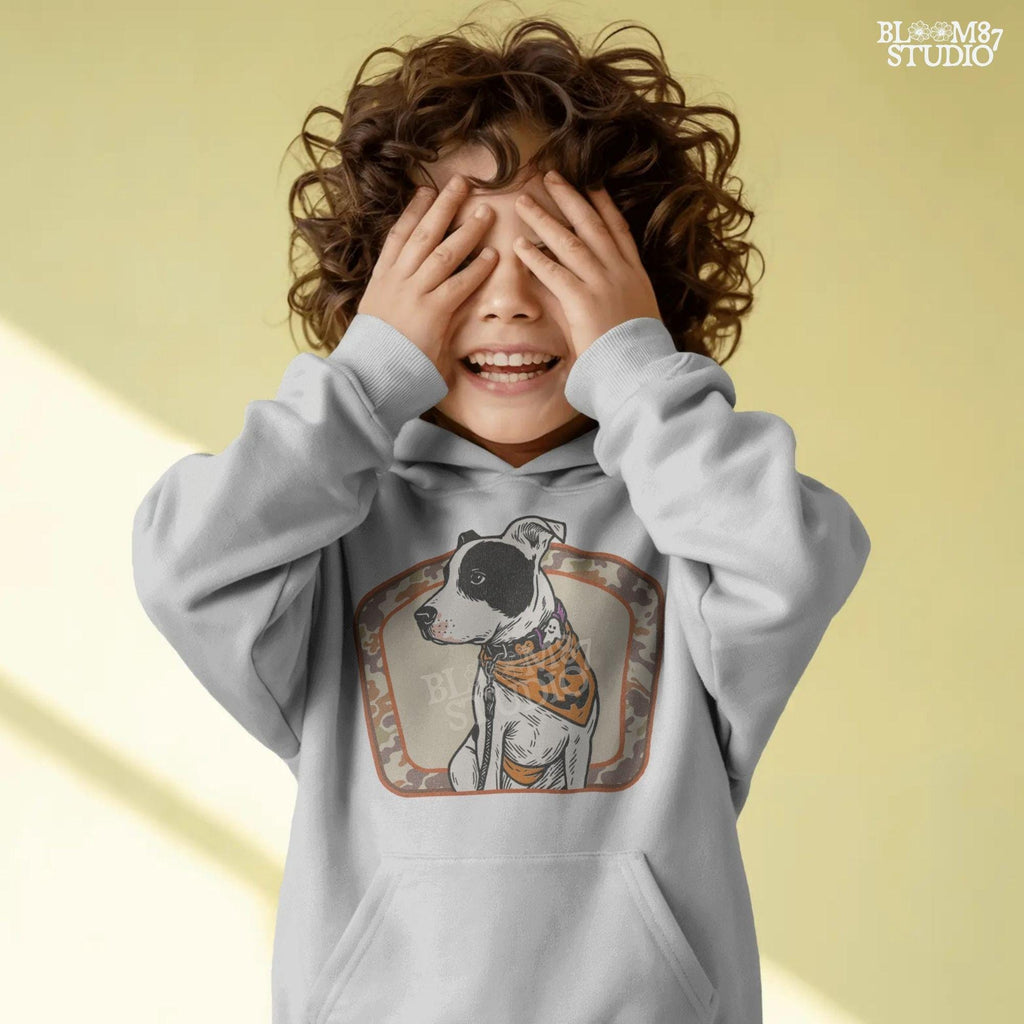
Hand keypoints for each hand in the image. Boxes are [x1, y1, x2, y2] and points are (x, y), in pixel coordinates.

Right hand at [357, 174, 497, 364]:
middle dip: (443, 205)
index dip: (413, 211)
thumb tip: (411, 294)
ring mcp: (414, 294)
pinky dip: (477, 269)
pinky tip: (493, 256)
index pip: (398, 235)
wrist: (367, 374)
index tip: (425, 191)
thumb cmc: (375, 353)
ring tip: (486, 211)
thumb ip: (397, 300)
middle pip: (423, 233)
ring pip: (442, 252)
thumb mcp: (378, 317)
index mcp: (382, 279)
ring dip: (466, 230)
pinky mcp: (431, 313)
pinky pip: (458, 285)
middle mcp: (397, 280)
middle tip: (461, 183)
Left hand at [511, 170, 661, 357]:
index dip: (604, 204)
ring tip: (524, 202)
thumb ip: (621, 295)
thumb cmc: (638, 350)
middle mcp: (619, 272)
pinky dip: (535, 258)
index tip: (592, 183)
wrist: (644, 368)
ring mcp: (602, 284)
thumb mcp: (637, 313)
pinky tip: (518, 246)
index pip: (618, 230)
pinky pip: (555, 273)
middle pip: (592, 225)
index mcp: (635, 274)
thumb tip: (605, 291)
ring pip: (569, 242)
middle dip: (569, 198)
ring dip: (544, 220)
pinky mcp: (584, 301)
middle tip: (550, 178)